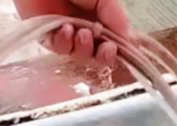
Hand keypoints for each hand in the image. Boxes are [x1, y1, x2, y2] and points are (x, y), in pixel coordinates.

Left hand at [13, 0, 132, 65]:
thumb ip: (117, 18)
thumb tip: (130, 41)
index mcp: (103, 18)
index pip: (114, 42)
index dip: (118, 50)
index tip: (120, 49)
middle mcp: (86, 28)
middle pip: (97, 55)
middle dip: (103, 55)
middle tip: (107, 48)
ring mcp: (67, 33)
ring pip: (79, 54)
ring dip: (84, 48)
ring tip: (83, 33)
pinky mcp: (46, 35)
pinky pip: (58, 48)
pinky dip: (64, 42)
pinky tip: (66, 30)